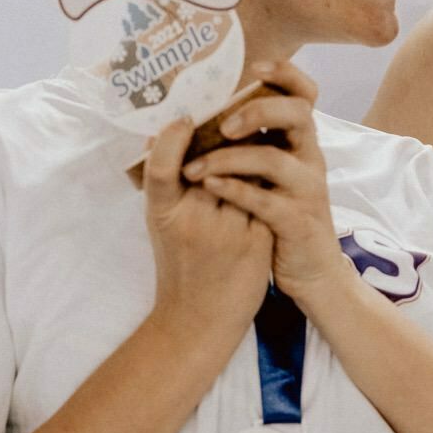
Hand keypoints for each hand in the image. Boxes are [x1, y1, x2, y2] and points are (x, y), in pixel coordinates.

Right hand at [141, 115, 273, 352]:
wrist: (199, 319)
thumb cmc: (178, 267)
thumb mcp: (163, 226)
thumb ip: (167, 185)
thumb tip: (165, 135)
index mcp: (164, 214)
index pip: (161, 168)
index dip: (171, 140)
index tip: (184, 119)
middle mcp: (195, 220)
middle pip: (213, 163)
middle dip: (224, 137)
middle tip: (234, 113)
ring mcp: (228, 230)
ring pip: (246, 176)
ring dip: (251, 156)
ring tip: (256, 135)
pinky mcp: (257, 239)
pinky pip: (265, 197)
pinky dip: (267, 182)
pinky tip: (271, 169)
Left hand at [181, 60, 348, 302]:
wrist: (310, 272)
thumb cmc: (280, 215)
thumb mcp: (270, 174)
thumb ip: (250, 142)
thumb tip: (199, 111)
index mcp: (299, 141)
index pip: (305, 94)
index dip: (286, 73)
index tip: (255, 65)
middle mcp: (309, 159)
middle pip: (298, 115)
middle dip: (258, 111)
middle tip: (222, 125)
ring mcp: (307, 191)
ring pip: (275, 160)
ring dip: (230, 158)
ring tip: (194, 168)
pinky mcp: (297, 222)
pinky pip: (266, 201)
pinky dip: (234, 191)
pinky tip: (208, 187)